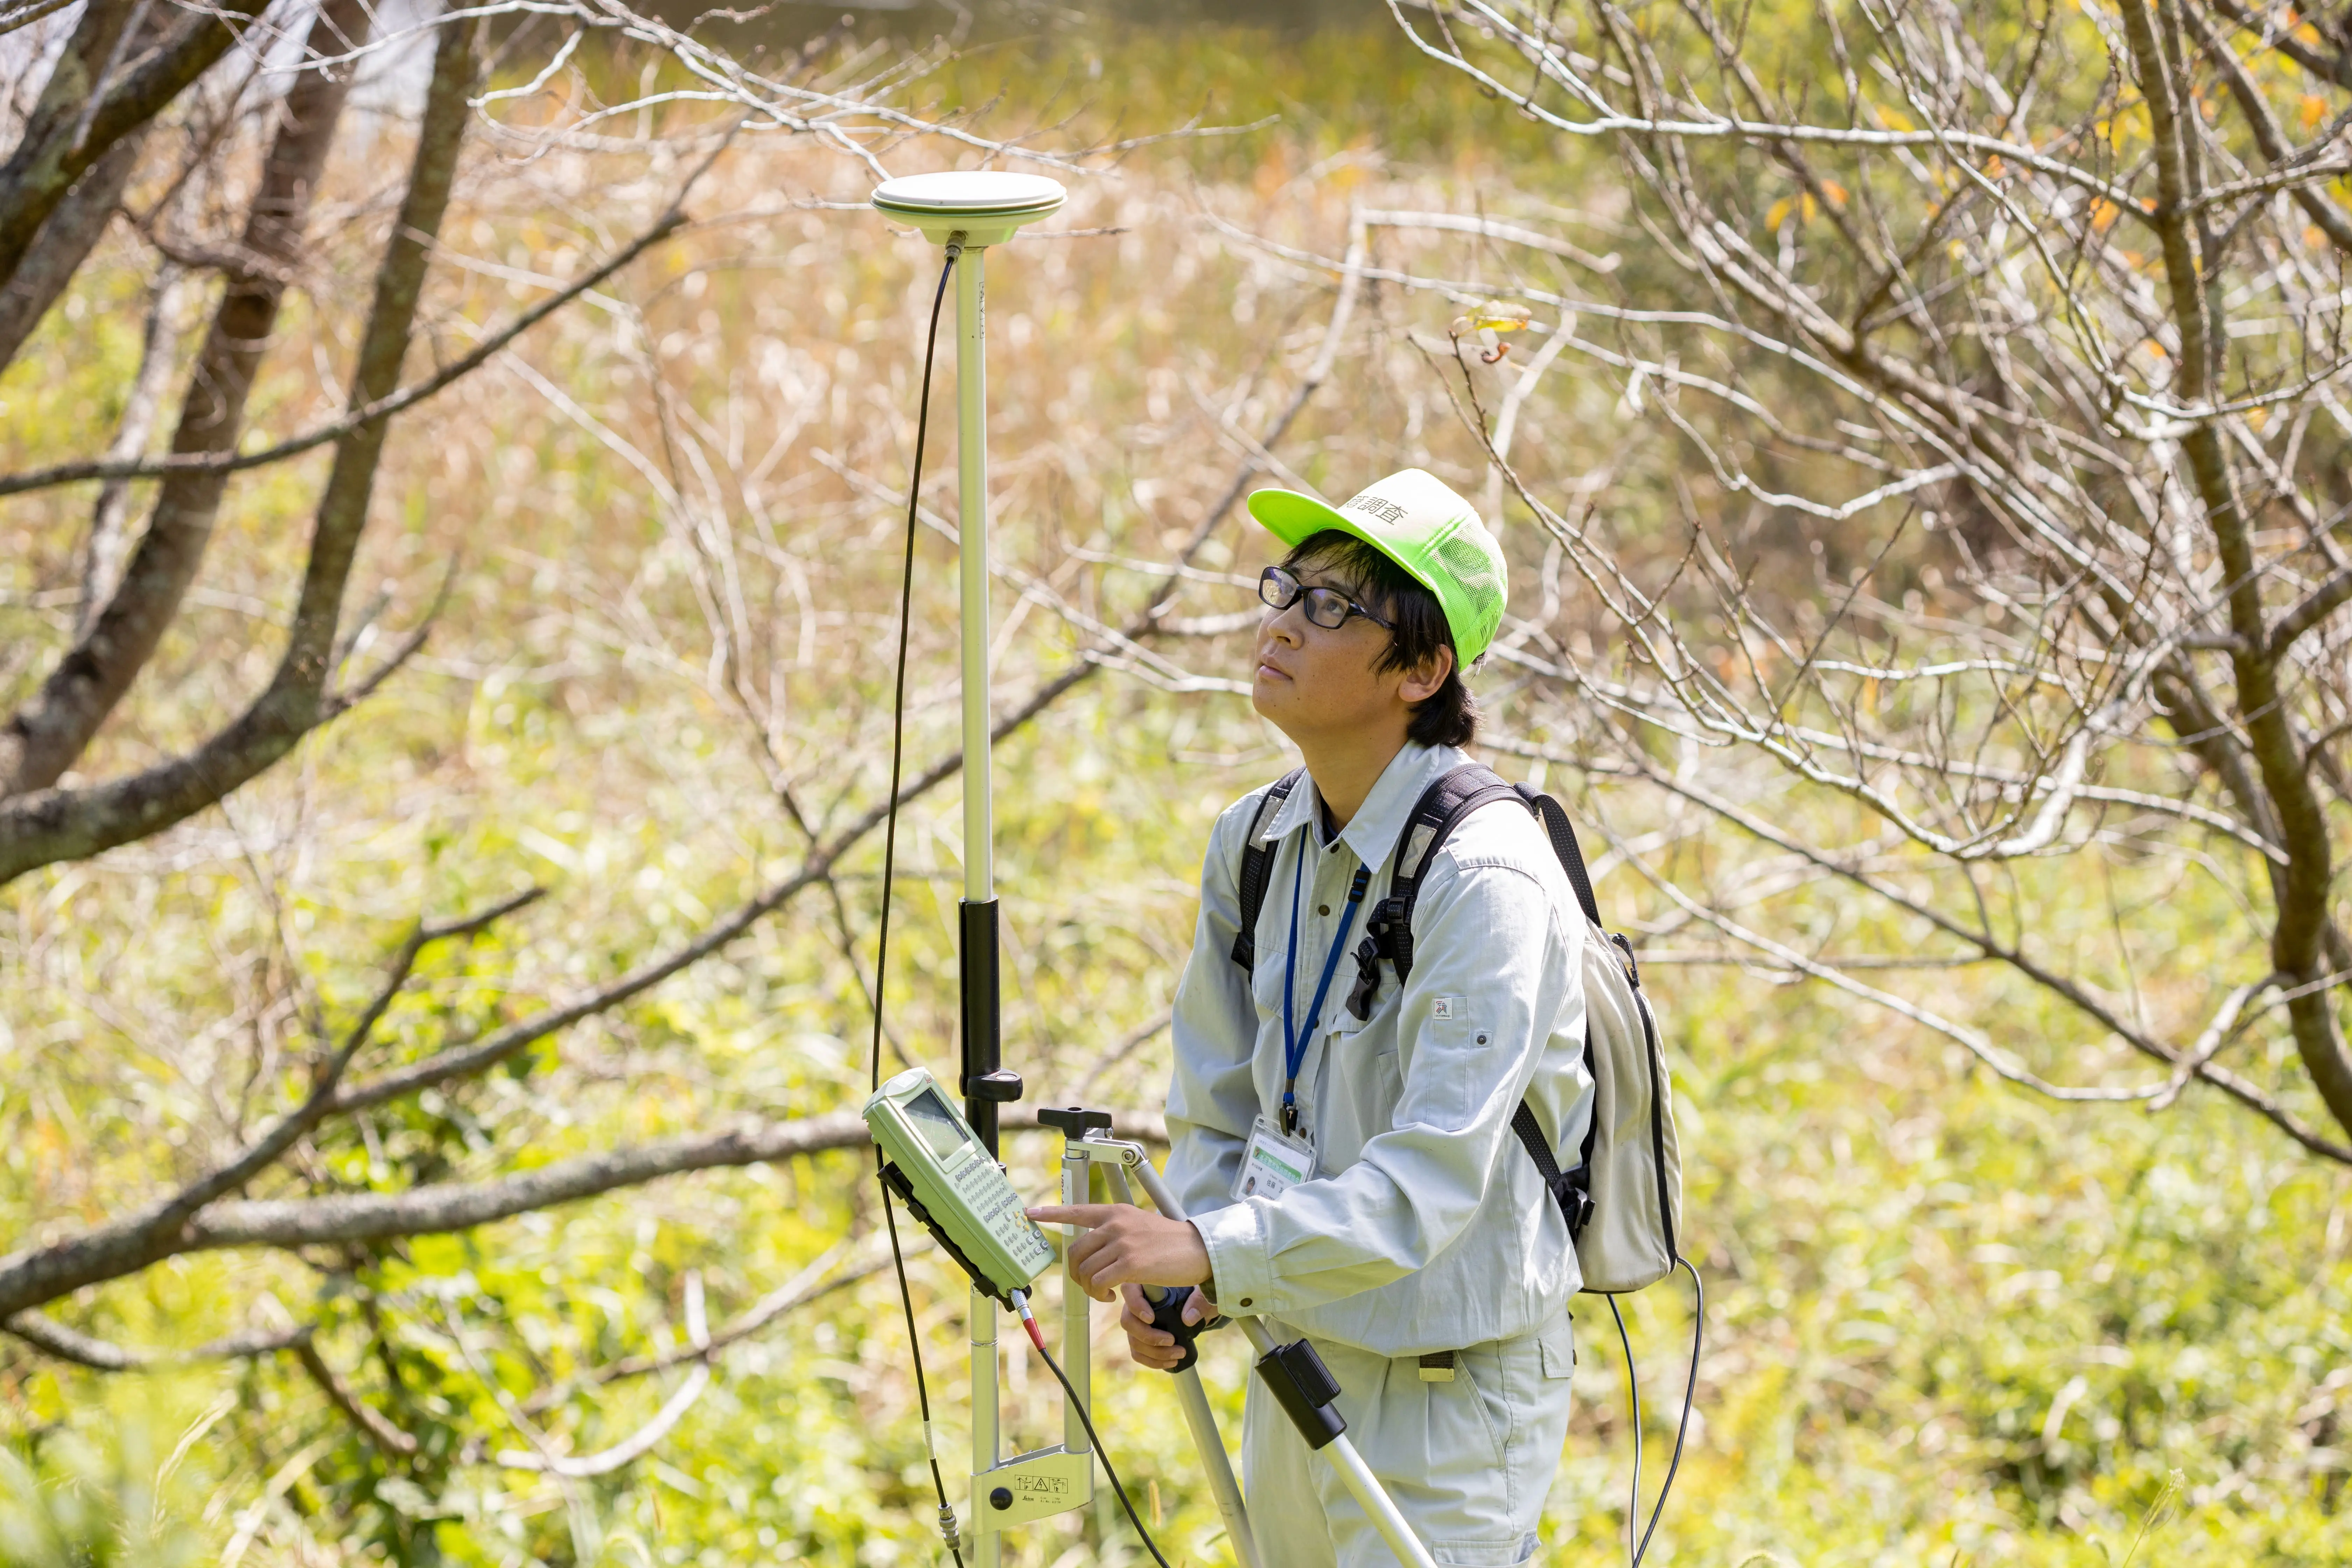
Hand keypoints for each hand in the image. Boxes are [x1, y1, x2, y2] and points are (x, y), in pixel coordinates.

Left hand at [1024, 1203, 1210, 1302]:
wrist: (1199, 1251)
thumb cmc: (1171, 1243)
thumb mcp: (1140, 1227)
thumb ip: (1116, 1233)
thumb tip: (1096, 1250)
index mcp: (1117, 1212)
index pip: (1077, 1209)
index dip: (1051, 1213)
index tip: (1030, 1213)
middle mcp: (1116, 1223)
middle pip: (1075, 1251)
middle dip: (1076, 1273)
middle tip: (1090, 1285)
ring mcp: (1123, 1242)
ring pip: (1086, 1270)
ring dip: (1090, 1288)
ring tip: (1105, 1293)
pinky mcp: (1131, 1263)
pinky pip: (1099, 1282)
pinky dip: (1100, 1294)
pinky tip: (1112, 1297)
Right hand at [1117, 1282, 1215, 1371]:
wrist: (1199, 1305)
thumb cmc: (1198, 1292)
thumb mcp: (1204, 1292)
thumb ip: (1199, 1300)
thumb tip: (1188, 1318)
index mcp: (1147, 1283)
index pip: (1129, 1290)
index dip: (1136, 1305)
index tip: (1152, 1319)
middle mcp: (1136, 1302)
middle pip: (1127, 1321)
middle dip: (1148, 1336)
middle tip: (1171, 1340)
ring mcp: (1136, 1322)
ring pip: (1133, 1340)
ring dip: (1155, 1353)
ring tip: (1179, 1354)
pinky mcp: (1140, 1338)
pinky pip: (1138, 1353)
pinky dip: (1153, 1361)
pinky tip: (1170, 1363)